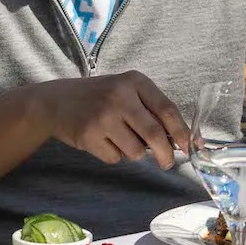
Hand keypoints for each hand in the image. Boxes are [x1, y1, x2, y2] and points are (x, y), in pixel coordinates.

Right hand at [32, 72, 188, 167]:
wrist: (55, 102)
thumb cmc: (100, 98)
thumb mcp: (126, 92)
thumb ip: (152, 110)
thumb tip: (183, 140)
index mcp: (134, 82)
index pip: (167, 110)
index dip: (181, 132)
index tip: (189, 147)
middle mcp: (119, 96)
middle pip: (155, 134)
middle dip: (166, 154)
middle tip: (167, 162)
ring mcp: (102, 116)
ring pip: (135, 151)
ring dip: (134, 153)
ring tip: (120, 139)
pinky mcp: (88, 135)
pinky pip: (115, 158)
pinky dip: (114, 155)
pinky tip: (102, 140)